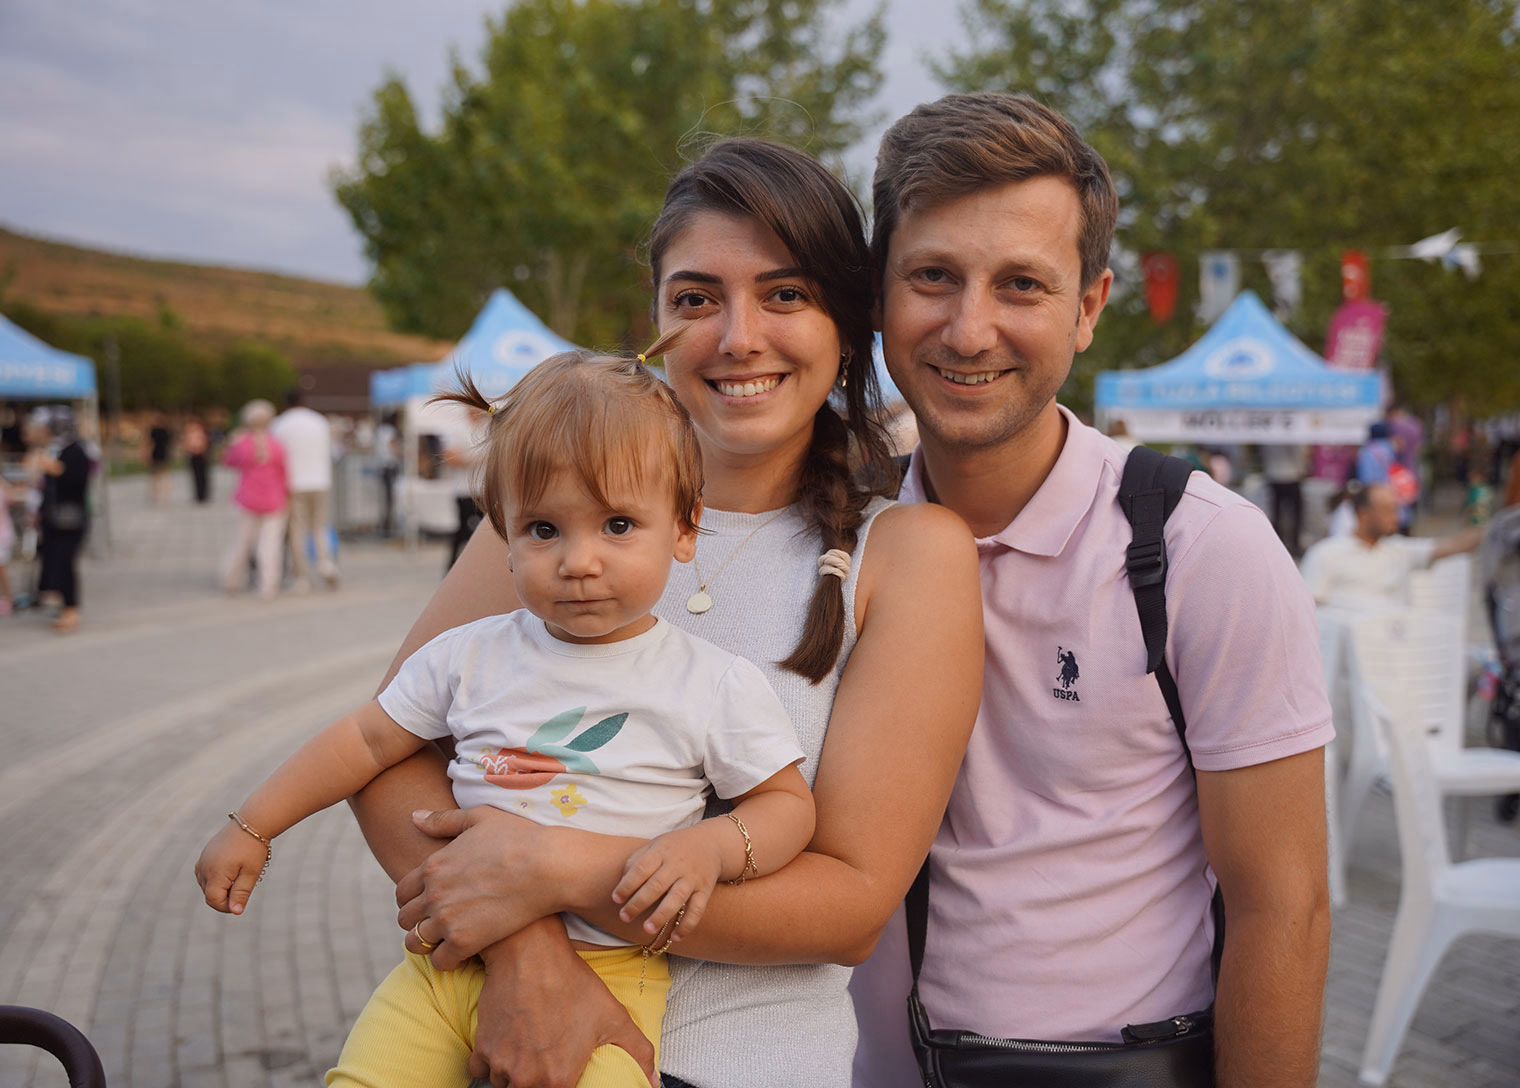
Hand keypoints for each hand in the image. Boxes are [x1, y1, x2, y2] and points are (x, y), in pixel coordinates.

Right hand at [194, 822, 267, 914]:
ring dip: (220, 887)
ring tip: (239, 876)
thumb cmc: (253, 849)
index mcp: (215, 874)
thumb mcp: (251, 873)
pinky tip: (230, 871)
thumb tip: (235, 912)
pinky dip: (215, 878)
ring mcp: (202, 860)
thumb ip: (241, 893)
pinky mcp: (204, 855)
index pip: (213, 901)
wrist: (250, 823)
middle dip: (225, 896)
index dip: (227, 906)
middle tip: (244, 884)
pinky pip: (204, 874)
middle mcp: (204, 868)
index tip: (241, 902)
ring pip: (206, 885)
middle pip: (209, 894)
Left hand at [395, 807, 561, 968]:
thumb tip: (413, 816)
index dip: (412, 900)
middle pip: (405, 919)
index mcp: (433, 865)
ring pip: (416, 942)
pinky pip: (440, 962)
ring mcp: (446, 918)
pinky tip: (463, 954)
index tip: (428, 904)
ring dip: (427, 944)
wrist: (548, 867)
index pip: (402, 892)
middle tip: (439, 924)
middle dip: (418, 922)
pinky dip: (447, 961)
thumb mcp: (479, 818)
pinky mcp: (464, 941)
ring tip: (446, 942)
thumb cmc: (520, 838)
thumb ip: (443, 820)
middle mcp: (433, 893)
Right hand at [466, 926, 656, 1087]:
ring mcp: (500, 1065)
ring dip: (514, 1076)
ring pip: (505, 1085)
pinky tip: (507, 1048)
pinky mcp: (481, 1048)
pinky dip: (490, 1064)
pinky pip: (482, 1071)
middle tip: (547, 1064)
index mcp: (559, 1080)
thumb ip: (639, 1054)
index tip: (563, 1075)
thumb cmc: (574, 985)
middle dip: (538, 1083)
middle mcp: (526, 1080)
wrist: (530, 955)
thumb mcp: (614, 1016)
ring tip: (530, 1054)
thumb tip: (654, 1083)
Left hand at [612, 824, 723, 936]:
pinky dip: (687, 925)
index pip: (641, 868)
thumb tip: (621, 882)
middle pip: (656, 885)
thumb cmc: (674, 848)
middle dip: (638, 903)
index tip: (615, 899)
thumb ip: (637, 861)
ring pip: (677, 898)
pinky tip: (675, 937)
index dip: (627, 884)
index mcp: (661, 852)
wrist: (711, 843)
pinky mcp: (705, 890)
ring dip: (661, 915)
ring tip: (647, 929)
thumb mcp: (655, 846)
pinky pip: (697, 909)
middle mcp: (677, 865)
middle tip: (624, 917)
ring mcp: (692, 878)